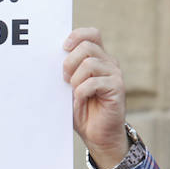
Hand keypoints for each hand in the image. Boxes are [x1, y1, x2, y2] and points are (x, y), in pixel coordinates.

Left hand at [63, 28, 126, 168]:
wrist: (97, 134)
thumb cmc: (83, 110)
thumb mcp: (70, 88)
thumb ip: (67, 72)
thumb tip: (52, 58)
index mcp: (98, 58)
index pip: (92, 34)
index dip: (77, 36)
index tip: (63, 48)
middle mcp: (108, 63)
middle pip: (87, 46)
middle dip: (69, 62)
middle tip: (64, 79)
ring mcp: (114, 74)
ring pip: (89, 63)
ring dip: (75, 79)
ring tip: (73, 92)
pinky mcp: (117, 87)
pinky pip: (93, 82)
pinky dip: (81, 92)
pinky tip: (81, 100)